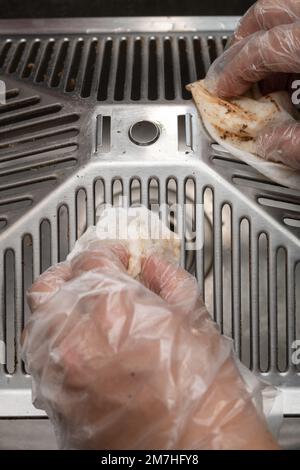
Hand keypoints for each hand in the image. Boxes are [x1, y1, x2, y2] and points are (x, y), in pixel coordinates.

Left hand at [22, 242, 277, 449]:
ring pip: (39, 323)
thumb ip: (169, 280)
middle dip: (73, 274)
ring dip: (62, 310)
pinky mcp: (56, 403)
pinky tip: (89, 350)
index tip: (119, 257)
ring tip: (90, 314)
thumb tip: (152, 265)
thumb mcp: (196, 320)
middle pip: (50, 285)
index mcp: (115, 310)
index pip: (93, 258)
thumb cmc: (204, 396)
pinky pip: (45, 361)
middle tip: (93, 277)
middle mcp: (77, 340)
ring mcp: (61, 374)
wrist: (201, 453)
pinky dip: (61, 346)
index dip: (110, 251)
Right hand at [203, 0, 299, 168]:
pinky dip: (289, 39)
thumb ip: (293, 145)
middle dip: (240, 43)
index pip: (259, 49)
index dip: (232, 71)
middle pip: (267, 13)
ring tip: (261, 76)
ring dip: (265, 39)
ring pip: (286, 8)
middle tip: (230, 76)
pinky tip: (293, 70)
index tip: (219, 89)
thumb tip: (268, 145)